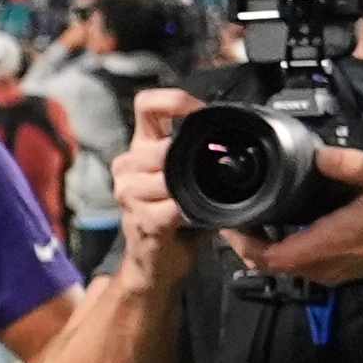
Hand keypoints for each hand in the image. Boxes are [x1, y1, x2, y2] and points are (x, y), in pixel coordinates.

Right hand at [113, 86, 198, 260]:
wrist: (155, 261)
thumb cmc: (172, 218)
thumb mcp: (185, 177)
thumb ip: (198, 154)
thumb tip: (234, 139)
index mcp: (141, 147)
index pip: (147, 104)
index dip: (175, 101)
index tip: (199, 111)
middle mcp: (128, 166)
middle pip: (156, 147)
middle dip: (186, 158)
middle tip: (207, 168)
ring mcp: (129, 193)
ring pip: (163, 177)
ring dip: (185, 188)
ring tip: (195, 196)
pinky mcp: (140, 219)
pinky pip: (170, 207)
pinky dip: (187, 211)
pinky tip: (190, 216)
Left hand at [229, 140, 362, 287]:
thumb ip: (352, 165)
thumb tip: (322, 154)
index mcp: (326, 245)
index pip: (268, 257)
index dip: (242, 243)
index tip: (229, 223)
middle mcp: (323, 265)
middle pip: (268, 264)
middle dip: (247, 243)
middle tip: (237, 217)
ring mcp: (330, 272)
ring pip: (284, 267)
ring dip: (265, 247)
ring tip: (254, 219)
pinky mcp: (339, 271)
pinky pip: (301, 265)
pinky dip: (285, 249)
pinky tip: (285, 226)